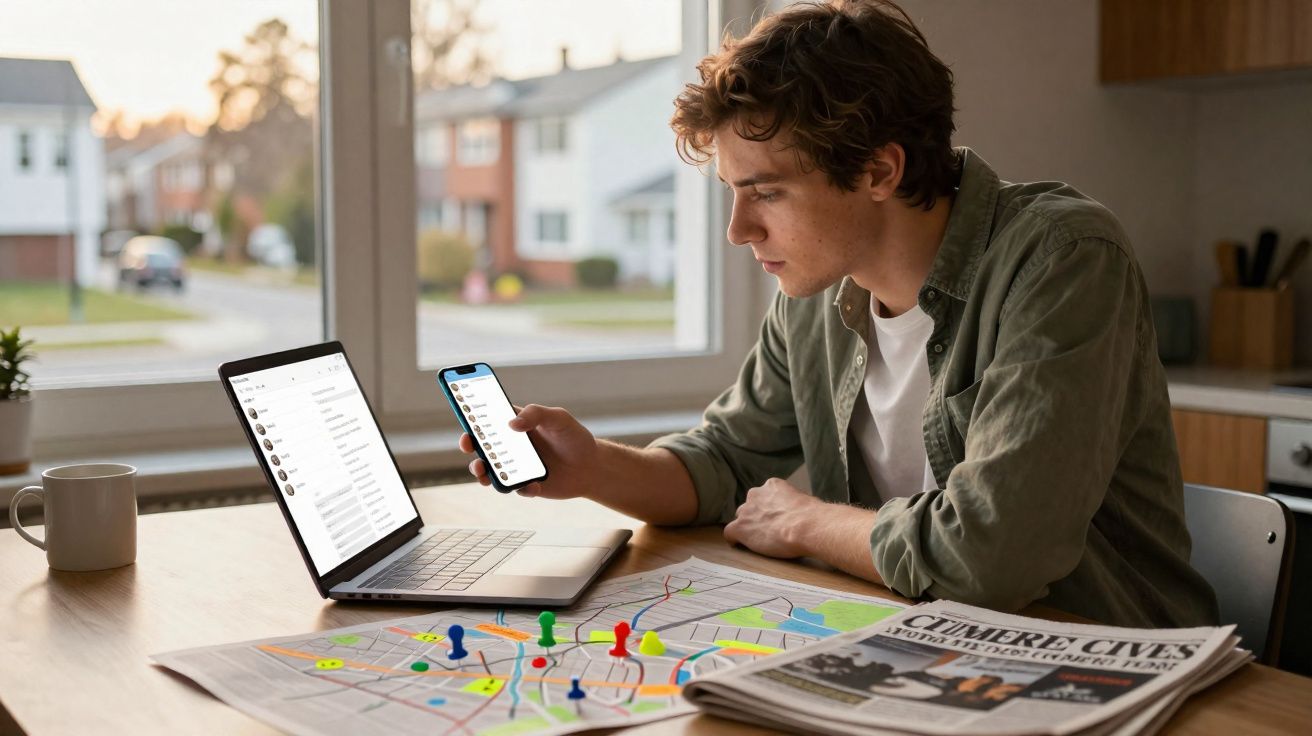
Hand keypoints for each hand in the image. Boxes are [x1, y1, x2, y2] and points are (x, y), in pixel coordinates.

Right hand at [458, 404, 598, 498]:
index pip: (489, 419)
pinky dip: (521, 488)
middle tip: (468, 446)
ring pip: (490, 470)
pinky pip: (516, 488)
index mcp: (517, 425)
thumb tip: (511, 424)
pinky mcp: (527, 485)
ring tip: (484, 473)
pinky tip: (534, 485)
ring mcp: (517, 467)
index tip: (466, 419)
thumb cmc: (574, 438)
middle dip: (470, 445)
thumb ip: (536, 414)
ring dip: (482, 472)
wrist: (592, 467)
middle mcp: (513, 446)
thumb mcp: (559, 418)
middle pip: (482, 445)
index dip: (473, 418)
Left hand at [723, 477, 820, 558]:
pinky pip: (730, 533)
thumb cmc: (812, 516)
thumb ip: (794, 502)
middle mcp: (756, 495)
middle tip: (766, 529)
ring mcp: (746, 511)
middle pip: (749, 506)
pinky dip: (734, 539)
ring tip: (756, 539)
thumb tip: (799, 511)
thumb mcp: (803, 500)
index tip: (773, 517)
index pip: (763, 496)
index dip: (767, 508)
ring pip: (740, 519)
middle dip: (755, 517)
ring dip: (747, 527)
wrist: (807, 526)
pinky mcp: (740, 528)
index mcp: (772, 485)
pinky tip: (738, 545)